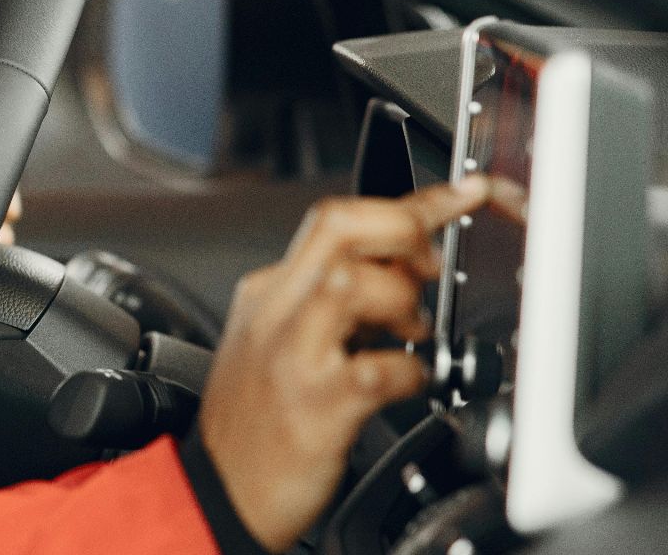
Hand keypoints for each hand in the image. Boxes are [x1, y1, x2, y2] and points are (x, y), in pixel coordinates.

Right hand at [197, 178, 495, 551]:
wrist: (215, 489)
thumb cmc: (252, 423)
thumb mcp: (275, 341)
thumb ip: (326, 301)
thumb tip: (401, 272)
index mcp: (269, 291)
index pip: (337, 218)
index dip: (413, 201)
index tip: (466, 193)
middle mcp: (276, 311)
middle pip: (341, 227)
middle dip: (406, 228)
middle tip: (432, 263)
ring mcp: (294, 354)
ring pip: (355, 282)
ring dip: (403, 301)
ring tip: (410, 335)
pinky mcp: (317, 404)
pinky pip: (382, 369)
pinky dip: (412, 373)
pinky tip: (407, 385)